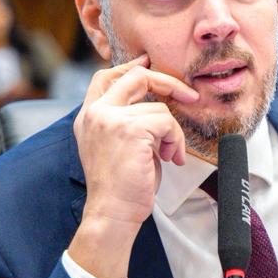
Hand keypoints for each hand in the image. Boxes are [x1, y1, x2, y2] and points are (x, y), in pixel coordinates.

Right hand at [68, 55, 199, 277]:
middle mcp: (96, 113)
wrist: (112, 212)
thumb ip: (128, 121)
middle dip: (167, 82)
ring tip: (169, 155)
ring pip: (159, 108)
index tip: (150, 64)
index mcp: (88, 117)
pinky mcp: (129, 129)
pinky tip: (170, 158)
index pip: (105, 77)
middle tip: (188, 95)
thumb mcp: (119, 145)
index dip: (130, 67)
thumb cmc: (121, 186)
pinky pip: (167, 122)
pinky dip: (175, 141)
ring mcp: (110, 118)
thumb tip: (157, 104)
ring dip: (173, 133)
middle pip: (135, 77)